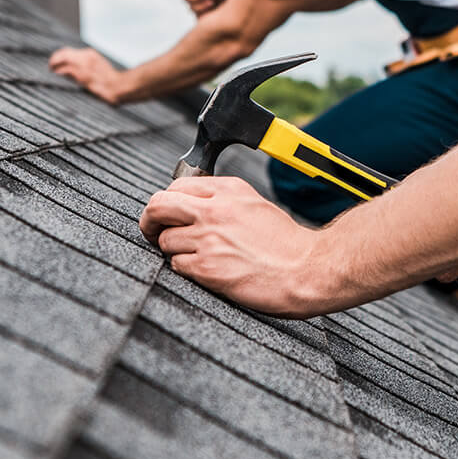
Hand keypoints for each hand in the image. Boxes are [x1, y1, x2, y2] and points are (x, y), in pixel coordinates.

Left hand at [48, 46, 121, 102]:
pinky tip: (56, 76)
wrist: (119, 87)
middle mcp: (85, 57)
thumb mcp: (100, 67)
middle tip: (50, 66)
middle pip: (63, 54)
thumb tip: (75, 71)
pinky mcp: (81, 75)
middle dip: (54, 59)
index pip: (69, 51)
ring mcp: (83, 66)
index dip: (60, 56)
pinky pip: (65, 71)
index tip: (56, 62)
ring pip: (62, 60)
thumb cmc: (111, 81)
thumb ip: (89, 65)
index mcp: (90, 54)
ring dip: (54, 65)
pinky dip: (58, 73)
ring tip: (51, 70)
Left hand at [140, 176, 335, 317]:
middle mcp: (215, 210)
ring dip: (173, 251)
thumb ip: (222, 201)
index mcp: (228, 190)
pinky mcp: (207, 267)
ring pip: (164, 240)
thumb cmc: (286, 244)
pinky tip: (205, 272)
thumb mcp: (254, 206)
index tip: (167, 216)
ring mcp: (209, 238)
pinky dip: (185, 270)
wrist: (308, 269)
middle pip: (158, 206)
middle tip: (153, 233)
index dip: (166, 204)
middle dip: (149, 221)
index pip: (176, 186)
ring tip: (196, 258)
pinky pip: (176, 265)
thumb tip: (190, 206)